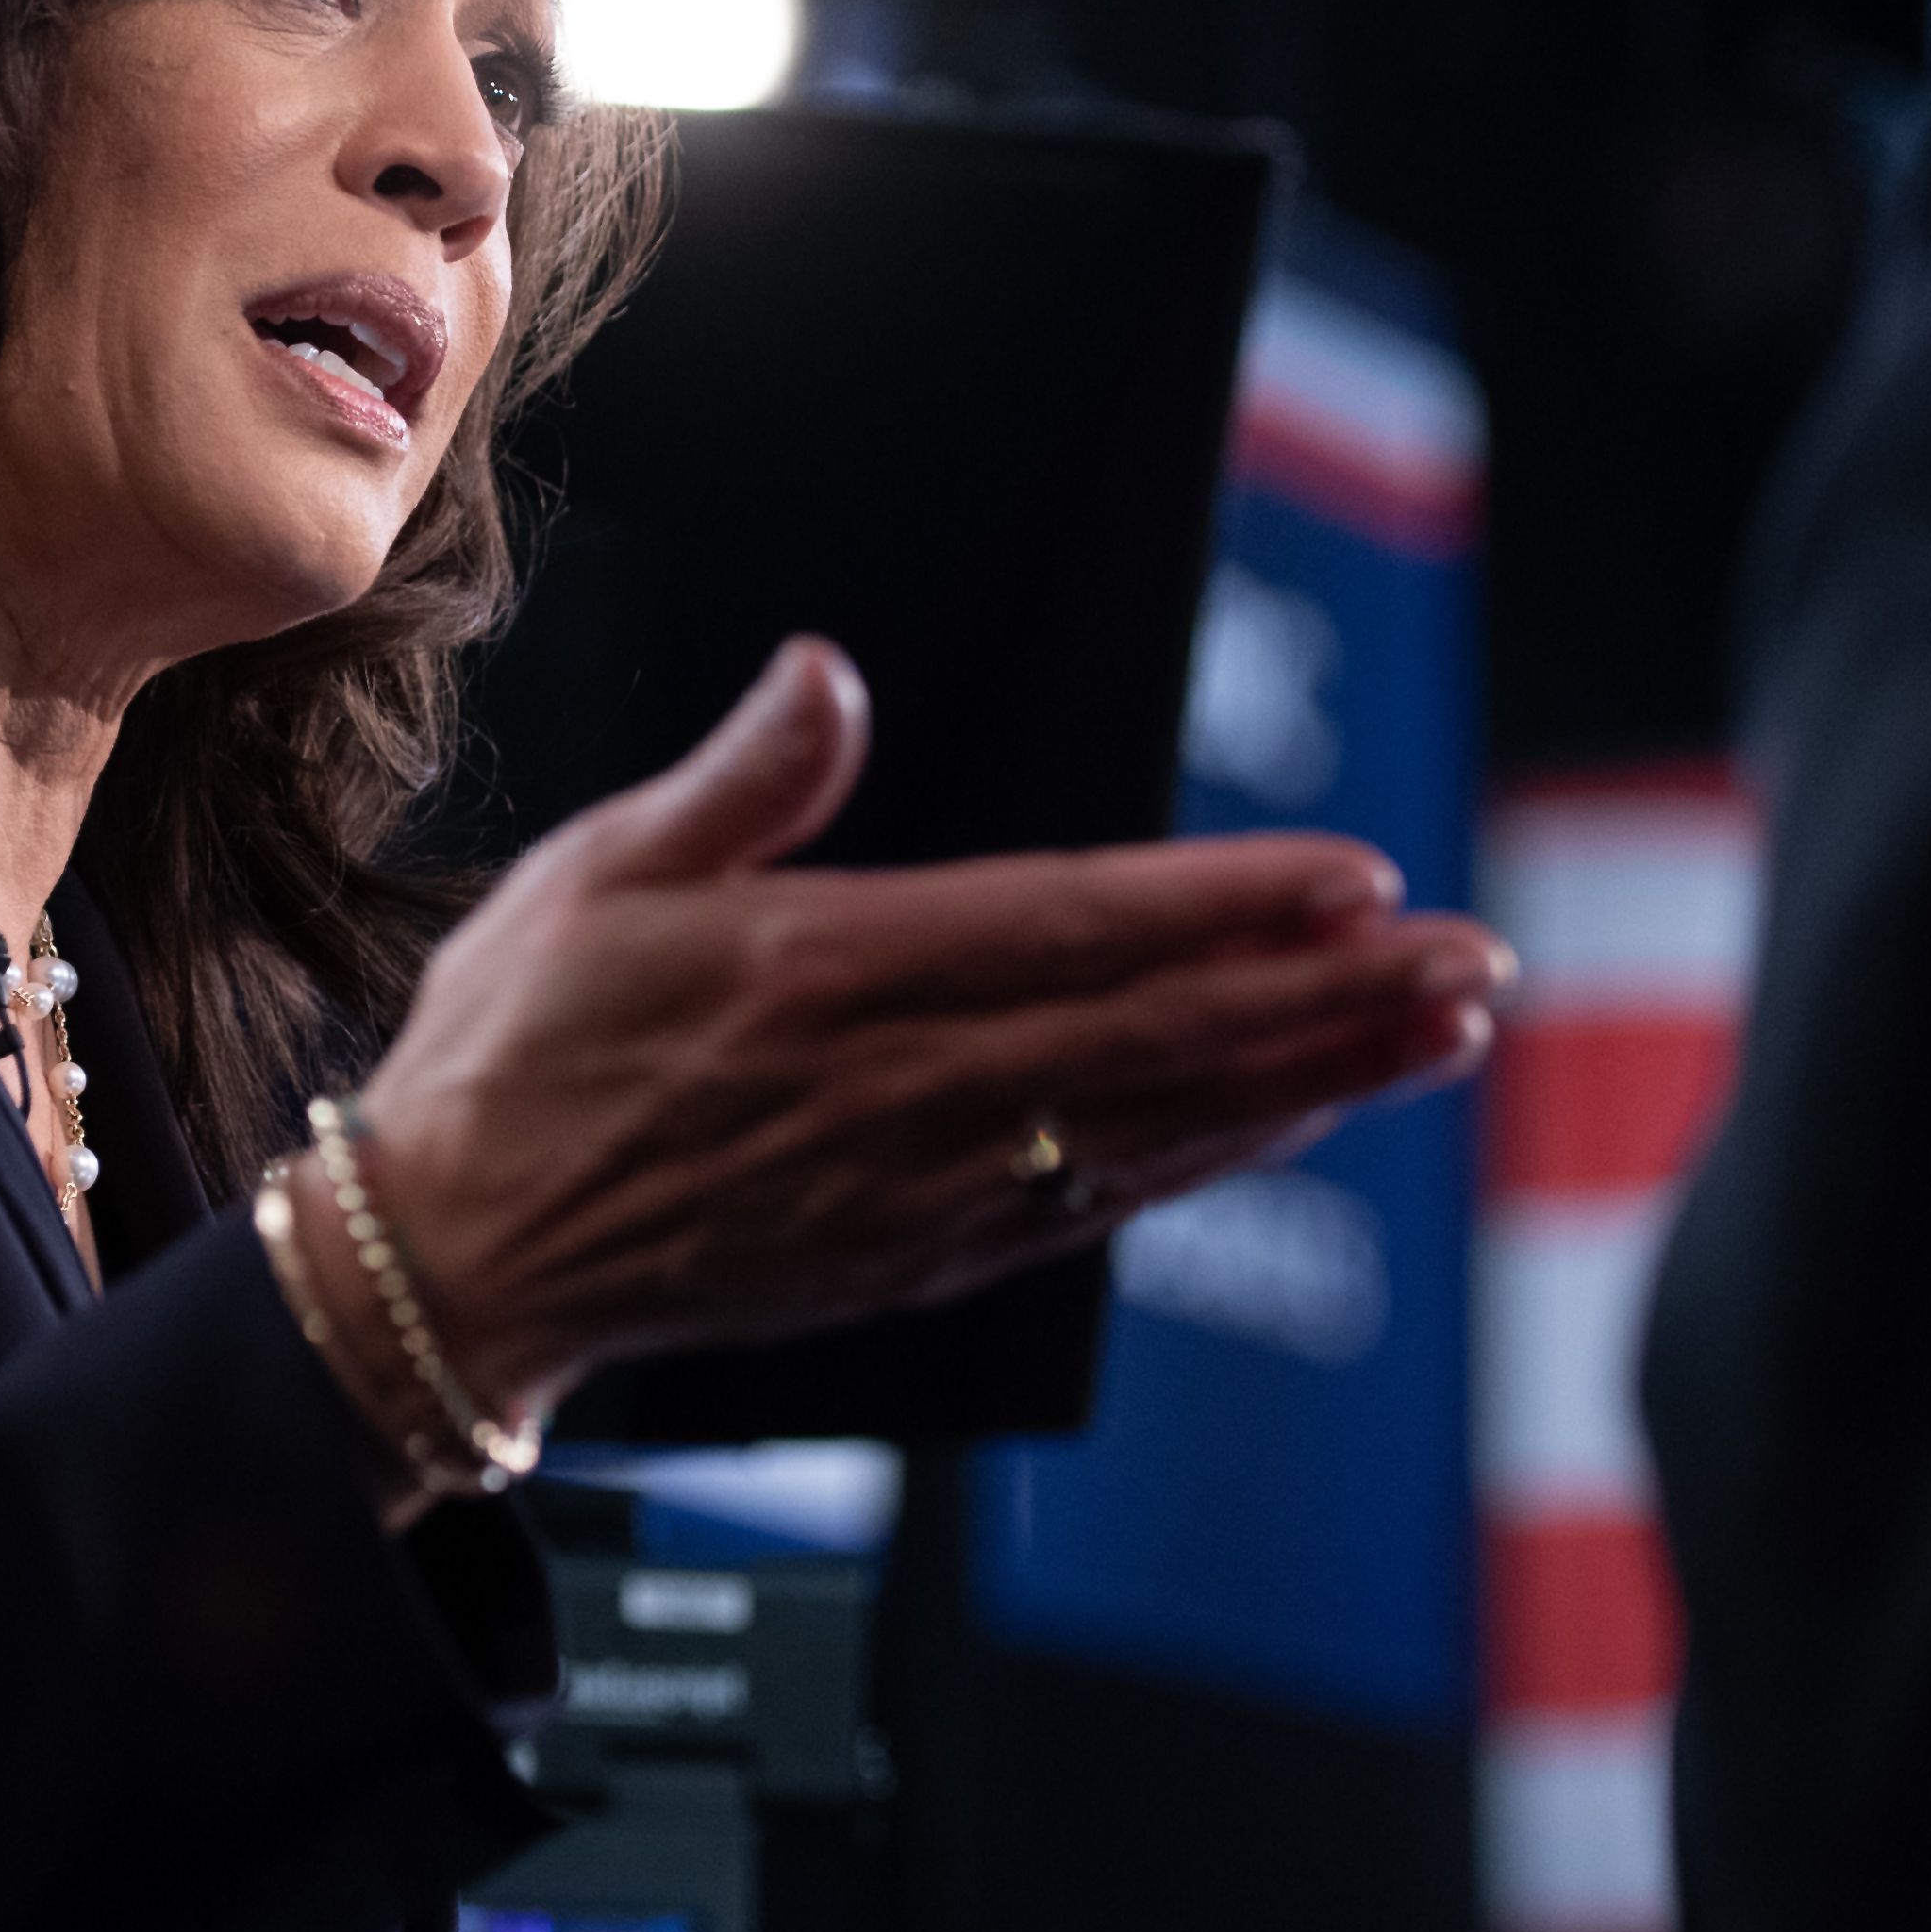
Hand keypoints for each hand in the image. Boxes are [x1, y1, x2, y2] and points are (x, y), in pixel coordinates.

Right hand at [358, 639, 1510, 1410]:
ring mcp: (919, 1187)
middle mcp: (896, 1089)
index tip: (1355, 879)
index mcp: (822, 974)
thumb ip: (740, 778)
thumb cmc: (516, 1055)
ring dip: (1313, 1077)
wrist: (457, 1257)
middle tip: (1473, 963)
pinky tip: (1296, 1117)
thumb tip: (832, 673)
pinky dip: (1215, 1157)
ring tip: (1439, 1032)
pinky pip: (1101, 1202)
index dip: (1226, 905)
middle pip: (1157, 1036)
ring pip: (1157, 1124)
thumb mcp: (596, 877)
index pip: (1071, 927)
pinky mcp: (916, 1258)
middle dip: (1331, 998)